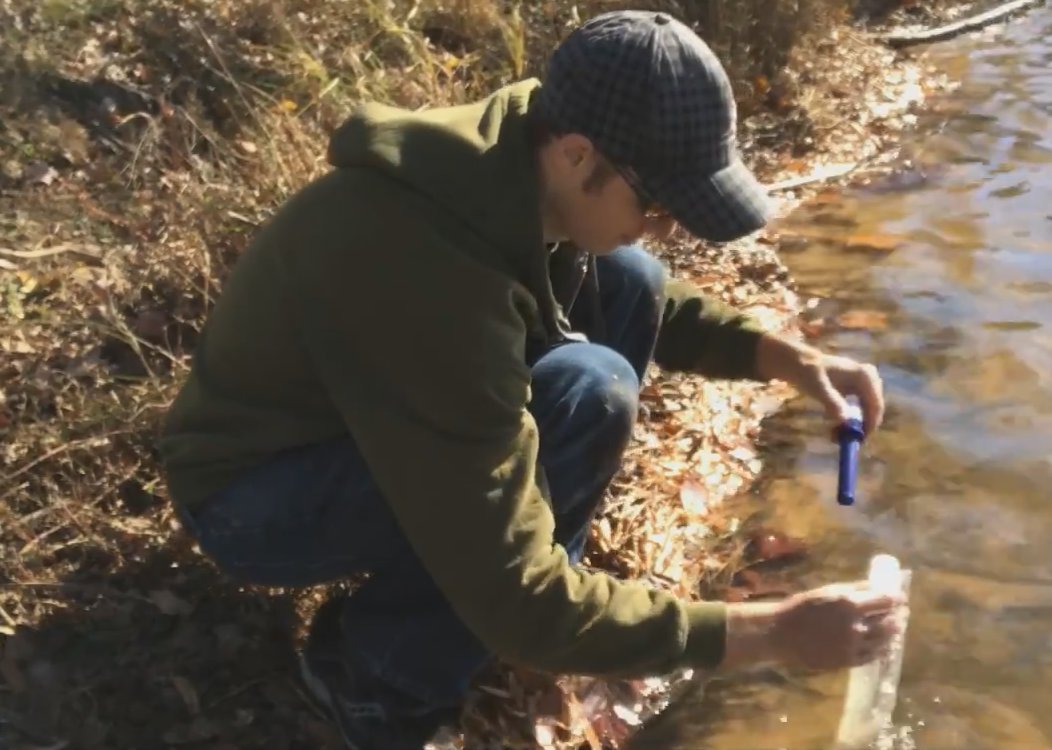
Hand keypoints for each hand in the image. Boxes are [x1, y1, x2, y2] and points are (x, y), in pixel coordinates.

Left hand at [755, 334, 884, 435]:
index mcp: (865, 376)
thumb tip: (845, 420)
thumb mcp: (818, 388)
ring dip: (852, 425)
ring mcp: (862, 385)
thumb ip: (832, 403)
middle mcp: (869, 379)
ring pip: (864, 411)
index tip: (859, 440)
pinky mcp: (854, 391)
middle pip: (872, 409)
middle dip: (860, 426)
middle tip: (844, 441)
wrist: (797, 363)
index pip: (876, 405)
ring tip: (833, 435)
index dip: (870, 424)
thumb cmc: (808, 372)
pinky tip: (831, 425)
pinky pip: (856, 410)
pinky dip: (845, 419)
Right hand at [771, 581, 904, 671]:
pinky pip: (872, 656)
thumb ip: (854, 590)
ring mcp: (853, 646)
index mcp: (850, 604)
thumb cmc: (801, 607)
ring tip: (896, 630)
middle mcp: (856, 626)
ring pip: (883, 642)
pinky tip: (883, 646)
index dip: (896, 598)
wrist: (782, 634)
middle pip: (889, 623)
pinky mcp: (848, 661)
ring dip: (893, 635)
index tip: (901, 597)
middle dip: (898, 617)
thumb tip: (877, 587)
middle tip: (902, 613)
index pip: (885, 601)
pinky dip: (881, 651)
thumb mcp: (827, 591)